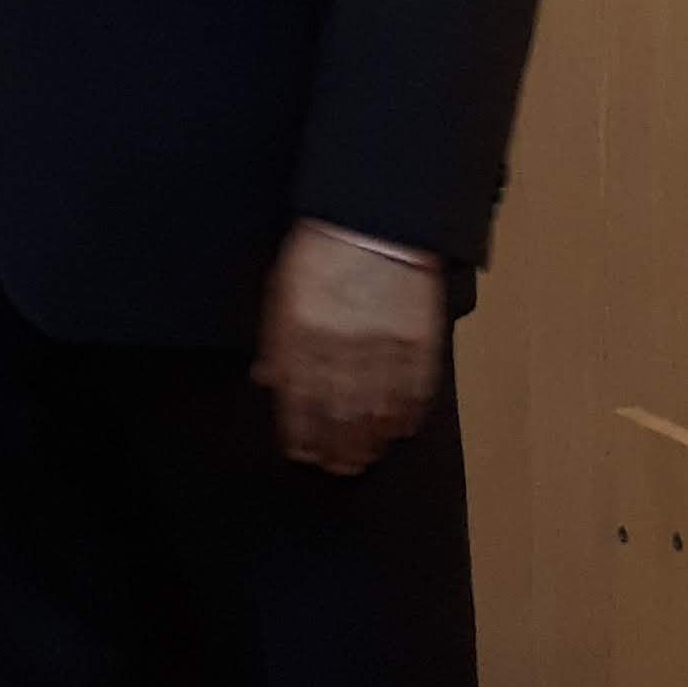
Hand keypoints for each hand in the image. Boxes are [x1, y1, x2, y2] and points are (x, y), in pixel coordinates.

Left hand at [254, 220, 445, 474]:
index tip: (303, 454)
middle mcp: (342, 346)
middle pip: (339, 415)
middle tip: (338, 468)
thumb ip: (276, 340)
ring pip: (377, 411)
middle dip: (337, 448)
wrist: (375, 218)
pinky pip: (415, 389)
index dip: (301, 433)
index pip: (299, 401)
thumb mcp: (283, 290)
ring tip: (366, 457)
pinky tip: (399, 428)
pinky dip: (407, 414)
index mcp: (302, 334)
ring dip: (370, 440)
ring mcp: (385, 345)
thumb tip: (266, 381)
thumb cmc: (321, 251)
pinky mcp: (421, 339)